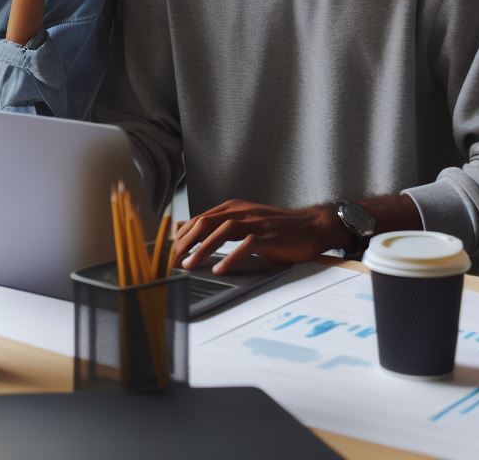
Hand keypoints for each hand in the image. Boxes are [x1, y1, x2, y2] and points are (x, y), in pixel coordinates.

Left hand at [170, 200, 346, 275]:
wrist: (310, 226)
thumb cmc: (276, 228)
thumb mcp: (245, 222)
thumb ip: (220, 226)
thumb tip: (190, 230)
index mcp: (233, 208)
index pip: (199, 219)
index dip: (181, 237)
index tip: (168, 254)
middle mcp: (241, 212)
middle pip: (206, 223)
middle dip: (185, 243)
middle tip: (172, 263)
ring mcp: (255, 222)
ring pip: (222, 230)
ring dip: (203, 249)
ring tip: (189, 266)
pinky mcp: (269, 235)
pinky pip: (247, 245)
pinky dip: (231, 257)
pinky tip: (220, 270)